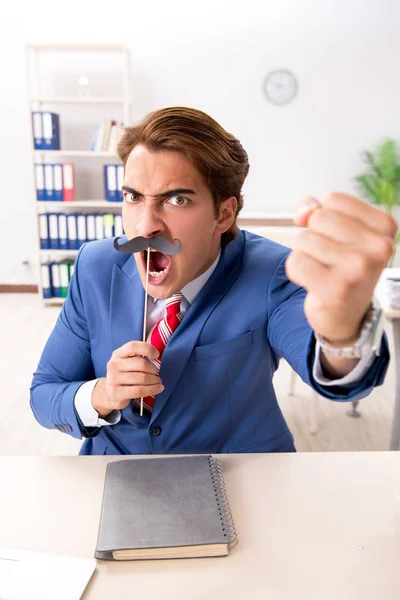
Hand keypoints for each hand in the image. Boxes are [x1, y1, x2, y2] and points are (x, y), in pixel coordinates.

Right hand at [92, 341, 163, 417]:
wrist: (110, 394)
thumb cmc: (124, 376)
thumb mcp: (128, 363)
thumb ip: (138, 357)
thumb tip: (156, 355)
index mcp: (118, 354)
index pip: (133, 346)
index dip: (147, 349)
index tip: (157, 355)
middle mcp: (114, 364)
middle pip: (141, 364)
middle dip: (154, 369)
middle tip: (157, 374)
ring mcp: (113, 379)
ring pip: (142, 378)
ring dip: (155, 380)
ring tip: (158, 382)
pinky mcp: (116, 393)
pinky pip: (139, 390)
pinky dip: (152, 389)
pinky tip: (158, 389)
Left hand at [285, 193, 396, 343]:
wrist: (346, 315)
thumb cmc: (342, 268)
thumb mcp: (338, 232)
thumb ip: (317, 210)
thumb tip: (304, 211)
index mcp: (384, 226)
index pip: (334, 199)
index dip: (322, 216)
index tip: (333, 238)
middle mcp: (378, 247)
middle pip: (319, 218)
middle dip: (312, 236)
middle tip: (326, 258)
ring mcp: (359, 269)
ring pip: (304, 239)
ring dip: (303, 254)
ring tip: (321, 270)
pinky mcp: (337, 289)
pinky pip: (296, 262)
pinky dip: (296, 271)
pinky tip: (312, 282)